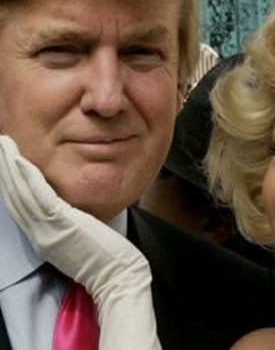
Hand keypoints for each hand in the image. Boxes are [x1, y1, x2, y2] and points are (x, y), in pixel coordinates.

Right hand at [0, 135, 160, 348]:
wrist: (115, 276)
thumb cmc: (105, 258)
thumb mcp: (79, 238)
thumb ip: (68, 222)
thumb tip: (69, 208)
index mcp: (43, 237)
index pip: (19, 205)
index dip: (10, 182)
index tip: (6, 161)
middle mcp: (39, 233)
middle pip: (14, 196)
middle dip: (4, 170)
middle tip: (0, 146)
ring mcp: (47, 229)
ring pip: (22, 192)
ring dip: (10, 167)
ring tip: (4, 146)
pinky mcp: (60, 223)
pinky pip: (39, 196)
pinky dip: (28, 177)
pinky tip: (20, 160)